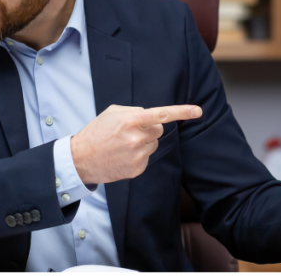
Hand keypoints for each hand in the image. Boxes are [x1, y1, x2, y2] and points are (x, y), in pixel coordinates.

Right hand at [70, 104, 201, 184]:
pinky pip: (147, 157)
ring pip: (153, 144)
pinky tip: (123, 155)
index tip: (198, 111)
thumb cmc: (97, 132)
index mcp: (130, 120)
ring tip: (123, 145)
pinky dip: (138, 155)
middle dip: (149, 129)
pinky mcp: (138, 168)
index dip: (181, 112)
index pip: (161, 115)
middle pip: (158, 130)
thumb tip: (151, 117)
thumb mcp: (111, 113)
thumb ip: (133, 111)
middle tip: (129, 132)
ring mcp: (138, 155)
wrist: (82, 159)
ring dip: (143, 143)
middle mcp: (137, 138)